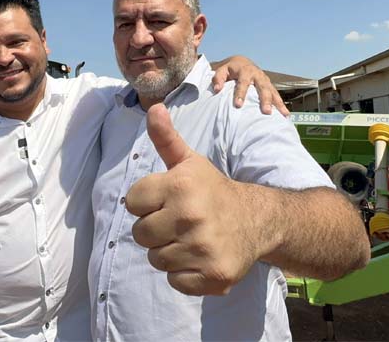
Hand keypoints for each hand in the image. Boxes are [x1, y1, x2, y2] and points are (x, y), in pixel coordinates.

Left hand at [125, 104, 259, 295]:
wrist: (257, 220)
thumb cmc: (212, 190)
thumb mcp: (189, 162)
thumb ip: (166, 138)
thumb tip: (152, 108)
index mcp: (180, 186)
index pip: (132, 203)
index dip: (146, 202)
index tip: (167, 200)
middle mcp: (190, 217)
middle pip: (140, 235)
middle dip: (155, 229)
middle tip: (178, 222)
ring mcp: (202, 249)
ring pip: (156, 260)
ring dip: (168, 252)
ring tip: (189, 239)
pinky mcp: (212, 276)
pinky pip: (174, 281)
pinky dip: (184, 274)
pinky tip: (199, 257)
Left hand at [212, 55, 288, 116]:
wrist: (242, 62)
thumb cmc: (230, 70)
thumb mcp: (221, 70)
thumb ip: (218, 79)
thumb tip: (217, 89)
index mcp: (245, 70)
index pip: (243, 82)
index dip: (241, 93)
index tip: (238, 105)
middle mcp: (257, 75)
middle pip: (262, 87)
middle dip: (265, 100)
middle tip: (266, 111)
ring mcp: (265, 80)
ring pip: (272, 91)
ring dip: (277, 103)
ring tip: (282, 114)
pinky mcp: (269, 85)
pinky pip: (276, 95)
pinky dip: (281, 104)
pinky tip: (286, 115)